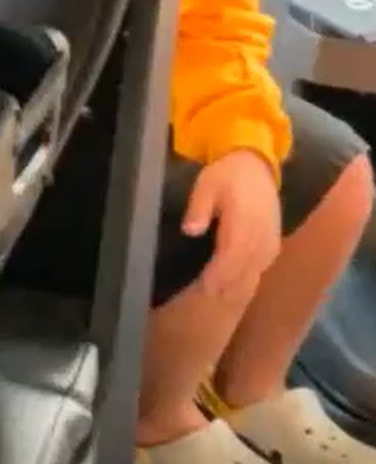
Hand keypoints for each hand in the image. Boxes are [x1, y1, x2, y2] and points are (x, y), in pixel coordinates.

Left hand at [184, 150, 282, 299]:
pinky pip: (263, 266)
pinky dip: (249, 277)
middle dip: (226, 285)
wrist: (255, 166)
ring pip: (255, 270)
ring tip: (218, 297)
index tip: (205, 288)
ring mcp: (270, 240)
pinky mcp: (273, 242)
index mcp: (244, 221)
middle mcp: (261, 235)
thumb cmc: (227, 175)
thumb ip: (199, 208)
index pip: (233, 256)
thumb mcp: (206, 184)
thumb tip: (190, 231)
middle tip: (206, 297)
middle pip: (245, 268)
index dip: (220, 274)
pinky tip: (236, 286)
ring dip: (238, 285)